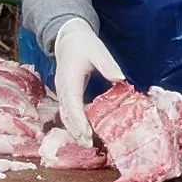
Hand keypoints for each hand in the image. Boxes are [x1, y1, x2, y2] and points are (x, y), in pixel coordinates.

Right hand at [53, 18, 124, 146]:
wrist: (67, 36)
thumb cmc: (84, 43)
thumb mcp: (97, 50)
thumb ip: (108, 65)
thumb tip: (120, 78)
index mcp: (69, 79)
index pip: (73, 104)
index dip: (79, 120)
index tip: (87, 134)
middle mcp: (62, 88)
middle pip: (67, 114)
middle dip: (76, 131)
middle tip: (88, 145)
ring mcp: (61, 91)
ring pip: (65, 114)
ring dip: (73, 129)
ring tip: (85, 143)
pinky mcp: (64, 92)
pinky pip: (66, 111)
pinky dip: (73, 122)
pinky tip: (82, 131)